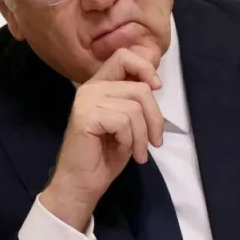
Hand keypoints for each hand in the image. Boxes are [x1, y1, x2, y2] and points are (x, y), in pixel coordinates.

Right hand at [40, 48, 164, 229]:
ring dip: (143, 135)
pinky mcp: (85, 115)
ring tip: (139, 152)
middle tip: (155, 141)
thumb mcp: (129, 122)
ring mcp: (86, 100)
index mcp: (100, 84)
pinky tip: (125, 151)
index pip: (124, 56)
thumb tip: (154, 84)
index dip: (145, 68)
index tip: (157, 88)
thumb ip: (136, 100)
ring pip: (135, 107)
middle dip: (155, 117)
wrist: (82, 183)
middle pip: (139, 87)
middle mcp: (91, 87)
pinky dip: (131, 140)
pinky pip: (123, 121)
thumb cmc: (106, 155)